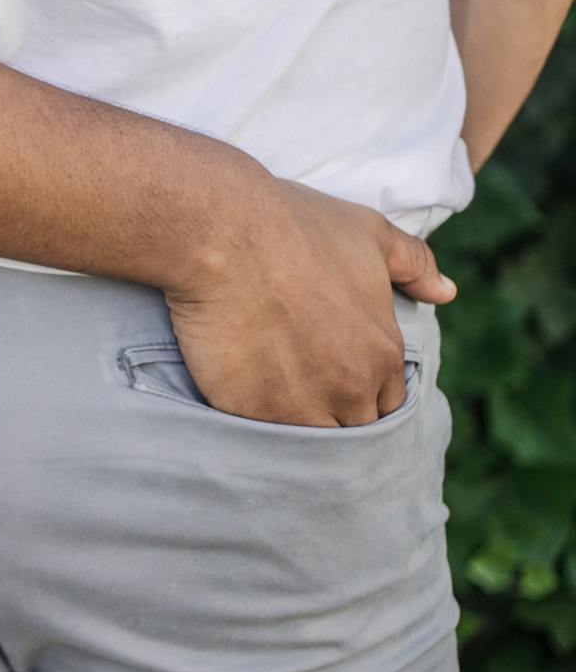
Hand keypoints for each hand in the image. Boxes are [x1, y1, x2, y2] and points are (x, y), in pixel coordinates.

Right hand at [165, 179, 456, 426]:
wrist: (224, 235)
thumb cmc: (295, 226)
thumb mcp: (368, 232)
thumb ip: (414, 264)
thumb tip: (447, 292)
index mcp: (382, 353)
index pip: (387, 404)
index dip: (362, 396)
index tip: (334, 383)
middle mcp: (350, 388)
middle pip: (353, 430)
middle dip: (334, 419)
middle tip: (300, 398)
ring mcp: (301, 405)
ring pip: (312, 444)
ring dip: (298, 434)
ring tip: (273, 413)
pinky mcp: (252, 412)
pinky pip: (263, 440)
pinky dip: (256, 431)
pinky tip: (244, 412)